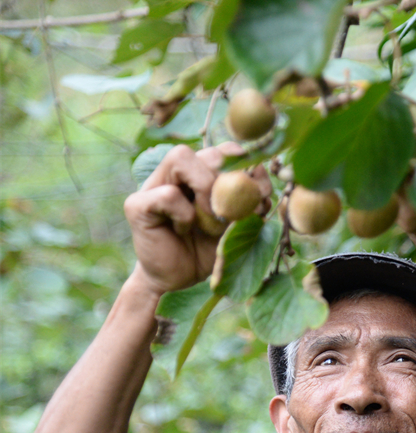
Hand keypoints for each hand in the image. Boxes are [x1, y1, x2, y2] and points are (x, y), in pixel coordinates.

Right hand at [124, 143, 270, 295]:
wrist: (176, 281)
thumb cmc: (205, 251)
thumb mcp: (234, 226)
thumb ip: (248, 201)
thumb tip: (260, 175)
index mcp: (200, 174)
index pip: (224, 151)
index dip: (243, 166)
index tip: (254, 192)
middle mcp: (176, 173)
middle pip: (206, 151)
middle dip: (227, 181)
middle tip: (230, 213)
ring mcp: (154, 185)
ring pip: (181, 157)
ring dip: (205, 188)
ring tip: (209, 219)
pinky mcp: (137, 205)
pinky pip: (168, 195)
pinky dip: (184, 215)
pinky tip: (182, 231)